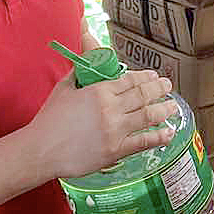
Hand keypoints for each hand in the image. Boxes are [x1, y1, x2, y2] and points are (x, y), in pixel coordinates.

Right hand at [31, 69, 178, 178]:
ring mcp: (115, 130)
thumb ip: (79, 74)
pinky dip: (159, 136)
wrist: (41, 149)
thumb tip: (87, 63)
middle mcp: (111, 109)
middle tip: (168, 86)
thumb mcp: (64, 89)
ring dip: (164, 109)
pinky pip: (144, 141)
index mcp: (99, 91)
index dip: (146, 77)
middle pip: (143, 95)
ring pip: (148, 116)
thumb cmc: (49, 120)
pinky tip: (169, 133)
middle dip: (159, 89)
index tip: (154, 76)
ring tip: (173, 106)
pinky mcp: (116, 150)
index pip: (130, 80)